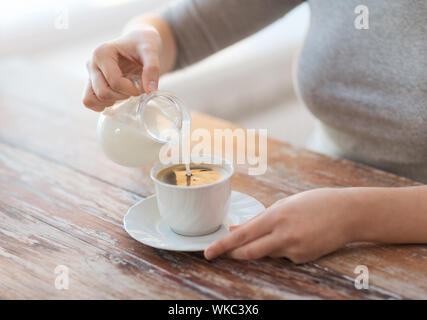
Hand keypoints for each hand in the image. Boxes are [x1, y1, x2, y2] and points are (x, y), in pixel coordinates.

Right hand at [82, 27, 161, 110]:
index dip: (131, 90)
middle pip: (102, 93)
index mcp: (102, 53)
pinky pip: (89, 101)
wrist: (139, 42)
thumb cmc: (143, 44)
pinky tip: (117, 98)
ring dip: (111, 101)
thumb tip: (150, 90)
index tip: (143, 86)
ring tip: (125, 93)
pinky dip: (102, 105)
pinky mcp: (92, 82)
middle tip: (135, 90)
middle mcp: (92, 63)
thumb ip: (152, 68)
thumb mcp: (151, 51)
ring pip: (91, 99)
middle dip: (122, 96)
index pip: (114, 82)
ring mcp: (90, 74)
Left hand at [204, 188, 357, 263]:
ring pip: (267, 254)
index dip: (223, 245)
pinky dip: (284, 248)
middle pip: (249, 252)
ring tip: (289, 228)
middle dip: (234, 254)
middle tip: (223, 252)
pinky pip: (284, 256)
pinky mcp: (303, 259)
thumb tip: (236, 229)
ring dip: (266, 245)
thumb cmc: (314, 203)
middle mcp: (283, 235)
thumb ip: (258, 219)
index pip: (242, 235)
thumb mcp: (284, 205)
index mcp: (275, 216)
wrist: (348, 213)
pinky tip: (301, 235)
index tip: (208, 252)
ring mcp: (294, 250)